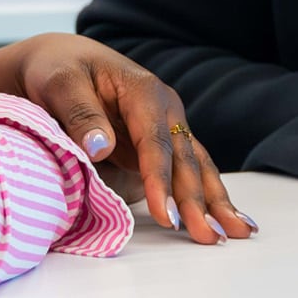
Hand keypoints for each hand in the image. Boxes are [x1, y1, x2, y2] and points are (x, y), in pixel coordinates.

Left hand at [0, 34, 257, 243]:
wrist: (61, 60)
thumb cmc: (59, 70)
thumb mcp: (61, 83)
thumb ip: (80, 114)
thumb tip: (100, 148)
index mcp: (143, 90)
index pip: (154, 141)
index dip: (160, 180)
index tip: (165, 216)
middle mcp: (164, 108)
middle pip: (184, 158)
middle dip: (198, 199)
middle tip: (210, 238)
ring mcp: (166, 125)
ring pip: (196, 165)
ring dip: (214, 201)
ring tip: (239, 231)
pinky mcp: (161, 143)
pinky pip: (188, 170)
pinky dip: (208, 194)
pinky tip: (224, 217)